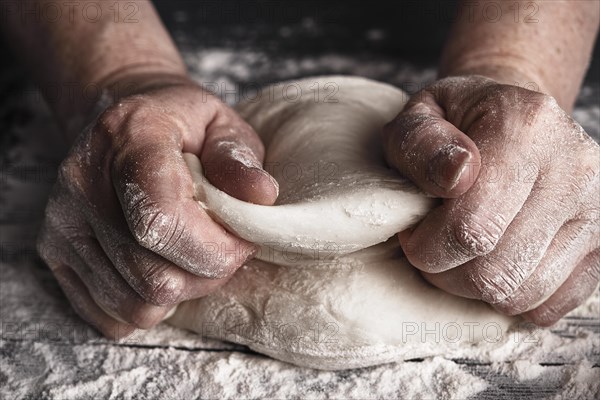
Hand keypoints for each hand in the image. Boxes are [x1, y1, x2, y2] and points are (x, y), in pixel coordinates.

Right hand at [37, 78, 277, 338]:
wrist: (117, 121)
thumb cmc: (179, 124)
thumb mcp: (221, 125)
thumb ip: (239, 158)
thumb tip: (261, 196)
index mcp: (129, 138)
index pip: (162, 220)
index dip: (215, 247)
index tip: (241, 240)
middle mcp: (83, 182)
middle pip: (154, 276)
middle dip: (207, 274)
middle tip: (221, 247)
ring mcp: (62, 221)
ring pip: (136, 305)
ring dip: (180, 293)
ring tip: (189, 254)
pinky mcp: (54, 251)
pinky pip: (111, 316)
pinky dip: (147, 305)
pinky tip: (159, 266)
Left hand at [383, 76, 598, 325]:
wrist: (516, 119)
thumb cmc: (457, 123)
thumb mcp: (420, 116)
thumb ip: (421, 142)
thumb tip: (455, 175)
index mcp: (525, 129)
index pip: (470, 227)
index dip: (426, 247)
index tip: (413, 233)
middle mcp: (573, 167)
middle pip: (494, 271)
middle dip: (445, 274)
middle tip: (431, 250)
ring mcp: (597, 207)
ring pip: (522, 295)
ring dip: (476, 291)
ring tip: (461, 255)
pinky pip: (552, 305)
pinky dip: (513, 300)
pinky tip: (495, 266)